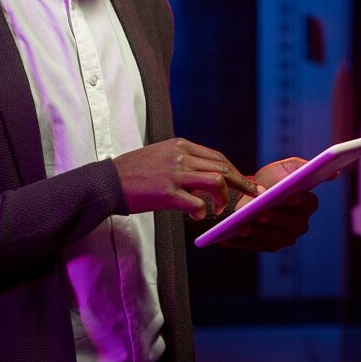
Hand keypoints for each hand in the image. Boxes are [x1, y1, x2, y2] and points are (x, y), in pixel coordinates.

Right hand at [113, 138, 255, 219]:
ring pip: (217, 181)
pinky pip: (197, 202)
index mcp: (181, 146)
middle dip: (242, 183)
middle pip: (223, 167)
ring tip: (220, 208)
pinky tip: (197, 215)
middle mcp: (181, 156)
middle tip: (252, 196)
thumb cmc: (135, 173)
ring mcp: (175, 173)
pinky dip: (202, 211)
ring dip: (224, 197)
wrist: (108, 182)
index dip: (236, 171)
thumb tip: (209, 178)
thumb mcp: (162, 156)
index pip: (218, 157)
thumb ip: (186, 163)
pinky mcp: (167, 192)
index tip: (247, 182)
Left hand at [220, 158, 320, 252]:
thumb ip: (304, 168)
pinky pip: (256, 246)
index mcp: (307, 204)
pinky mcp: (268, 247)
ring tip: (243, 226)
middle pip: (291, 224)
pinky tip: (230, 237)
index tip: (290, 195)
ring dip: (258, 232)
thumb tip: (334, 172)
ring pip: (273, 237)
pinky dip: (243, 242)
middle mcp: (300, 223)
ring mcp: (285, 237)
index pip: (309, 203)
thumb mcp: (285, 169)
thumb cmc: (269, 180)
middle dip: (276, 218)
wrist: (247, 194)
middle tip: (261, 213)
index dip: (301, 201)